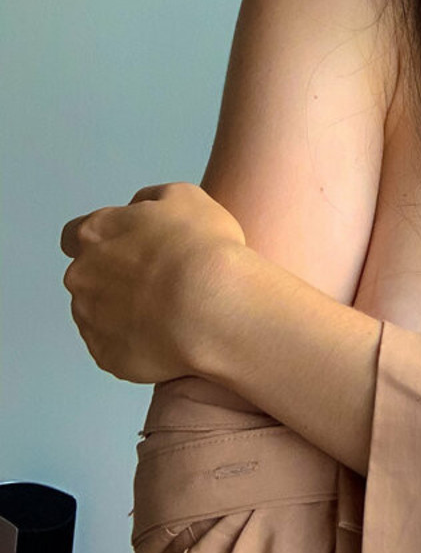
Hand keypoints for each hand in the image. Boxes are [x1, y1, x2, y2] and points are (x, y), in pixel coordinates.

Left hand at [60, 181, 247, 383]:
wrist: (213, 307)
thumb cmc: (202, 247)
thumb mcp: (185, 196)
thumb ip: (150, 199)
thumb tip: (138, 207)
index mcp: (96, 233)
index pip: (74, 235)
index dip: (101, 240)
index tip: (127, 247)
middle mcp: (82, 276)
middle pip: (88, 277)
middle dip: (116, 278)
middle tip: (160, 280)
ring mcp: (91, 320)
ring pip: (100, 314)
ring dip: (124, 311)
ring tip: (169, 311)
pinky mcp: (106, 357)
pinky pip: (116, 347)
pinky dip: (136, 341)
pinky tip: (168, 334)